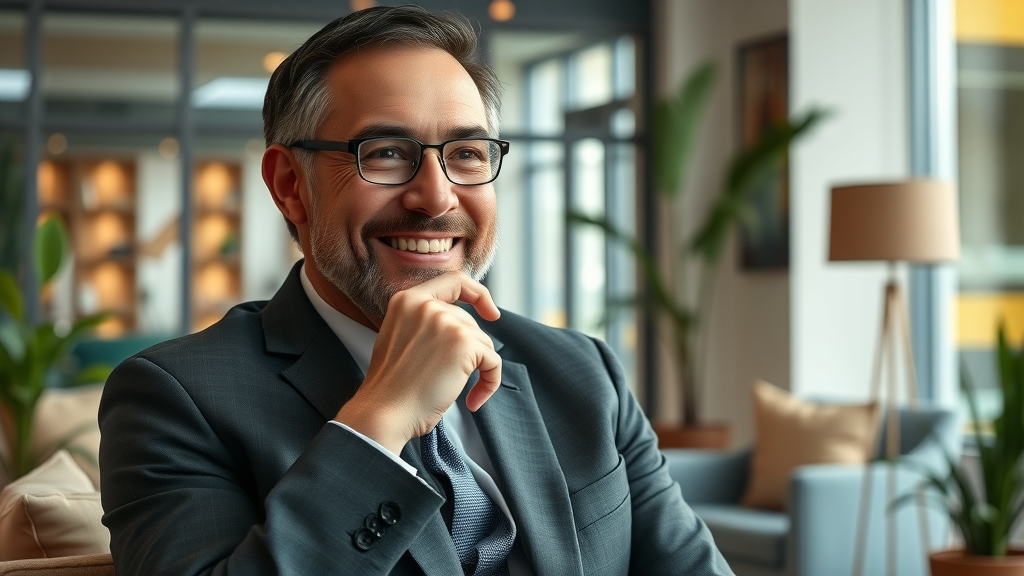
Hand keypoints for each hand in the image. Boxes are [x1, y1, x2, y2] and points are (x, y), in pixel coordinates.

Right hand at [335, 272, 500, 454]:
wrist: (383, 413)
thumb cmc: (391, 388)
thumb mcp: (399, 339)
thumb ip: (425, 324)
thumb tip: (463, 327)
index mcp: (407, 300)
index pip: (453, 281)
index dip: (477, 294)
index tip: (490, 312)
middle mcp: (426, 305)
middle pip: (469, 323)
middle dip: (469, 352)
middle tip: (453, 380)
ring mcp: (446, 322)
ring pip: (483, 344)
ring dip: (478, 370)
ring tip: (460, 393)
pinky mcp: (464, 343)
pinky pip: (493, 362)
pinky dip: (490, 383)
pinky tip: (473, 401)